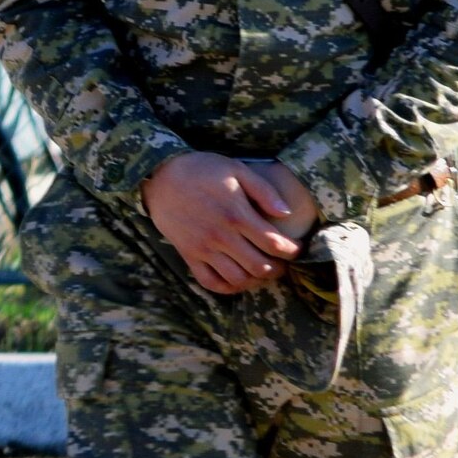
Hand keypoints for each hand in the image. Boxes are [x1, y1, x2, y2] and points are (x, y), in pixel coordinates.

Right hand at [146, 152, 311, 295]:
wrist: (160, 176)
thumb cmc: (202, 169)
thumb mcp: (236, 169)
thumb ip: (264, 191)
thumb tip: (287, 213)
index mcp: (237, 214)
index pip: (274, 243)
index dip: (292, 251)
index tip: (296, 249)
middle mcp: (221, 235)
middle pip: (259, 266)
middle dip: (278, 269)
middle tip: (282, 263)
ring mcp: (203, 248)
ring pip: (237, 278)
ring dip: (255, 280)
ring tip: (261, 271)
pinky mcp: (188, 254)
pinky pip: (209, 281)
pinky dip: (227, 287)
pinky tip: (237, 279)